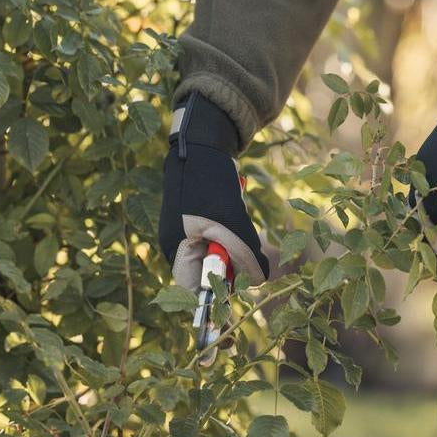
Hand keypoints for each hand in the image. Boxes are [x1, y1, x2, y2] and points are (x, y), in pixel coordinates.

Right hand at [158, 93, 268, 291]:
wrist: (203, 144)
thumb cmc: (209, 183)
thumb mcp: (230, 223)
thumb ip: (244, 255)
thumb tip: (260, 280)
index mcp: (176, 249)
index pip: (194, 287)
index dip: (217, 291)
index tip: (241, 286)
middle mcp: (179, 244)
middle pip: (210, 272)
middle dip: (233, 263)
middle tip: (248, 249)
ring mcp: (190, 231)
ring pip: (221, 253)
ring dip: (237, 244)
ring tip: (238, 218)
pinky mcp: (201, 219)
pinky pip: (223, 237)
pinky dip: (235, 230)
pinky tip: (235, 207)